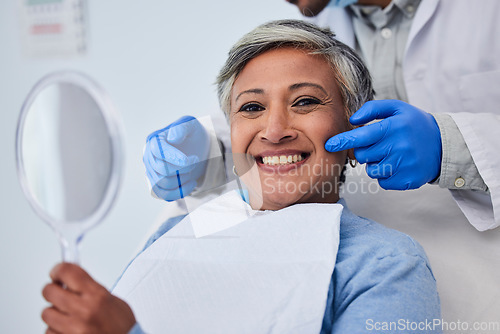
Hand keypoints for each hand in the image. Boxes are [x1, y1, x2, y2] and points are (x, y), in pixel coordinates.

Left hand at [42, 263, 135, 333]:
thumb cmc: (122, 326)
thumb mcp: (112, 300)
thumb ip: (91, 289)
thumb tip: (71, 281)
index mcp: (97, 296)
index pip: (67, 272)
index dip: (58, 270)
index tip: (57, 272)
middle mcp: (84, 311)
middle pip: (50, 291)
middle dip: (52, 290)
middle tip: (58, 292)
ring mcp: (73, 329)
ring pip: (46, 313)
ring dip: (54, 313)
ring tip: (67, 315)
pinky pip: (49, 331)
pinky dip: (55, 330)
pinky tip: (67, 328)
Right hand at [143, 116, 209, 200]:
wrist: (197, 148)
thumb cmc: (192, 135)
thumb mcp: (191, 124)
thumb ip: (182, 127)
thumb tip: (171, 138)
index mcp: (154, 140)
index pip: (158, 151)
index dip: (174, 158)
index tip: (191, 160)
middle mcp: (148, 156)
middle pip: (161, 169)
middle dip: (182, 168)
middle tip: (195, 160)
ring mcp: (151, 172)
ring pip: (162, 184)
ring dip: (181, 180)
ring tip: (191, 171)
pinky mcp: (158, 184)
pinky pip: (164, 195)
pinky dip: (179, 192)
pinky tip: (191, 184)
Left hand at [325, 100, 441, 189]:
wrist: (443, 145)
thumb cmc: (414, 125)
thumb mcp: (397, 108)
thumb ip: (372, 109)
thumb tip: (352, 120)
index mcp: (393, 127)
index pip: (361, 136)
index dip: (343, 141)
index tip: (329, 145)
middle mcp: (398, 147)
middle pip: (363, 155)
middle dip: (365, 151)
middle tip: (380, 144)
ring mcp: (403, 165)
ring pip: (371, 170)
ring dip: (376, 163)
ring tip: (392, 154)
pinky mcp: (407, 181)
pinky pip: (382, 182)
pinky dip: (386, 175)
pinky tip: (398, 165)